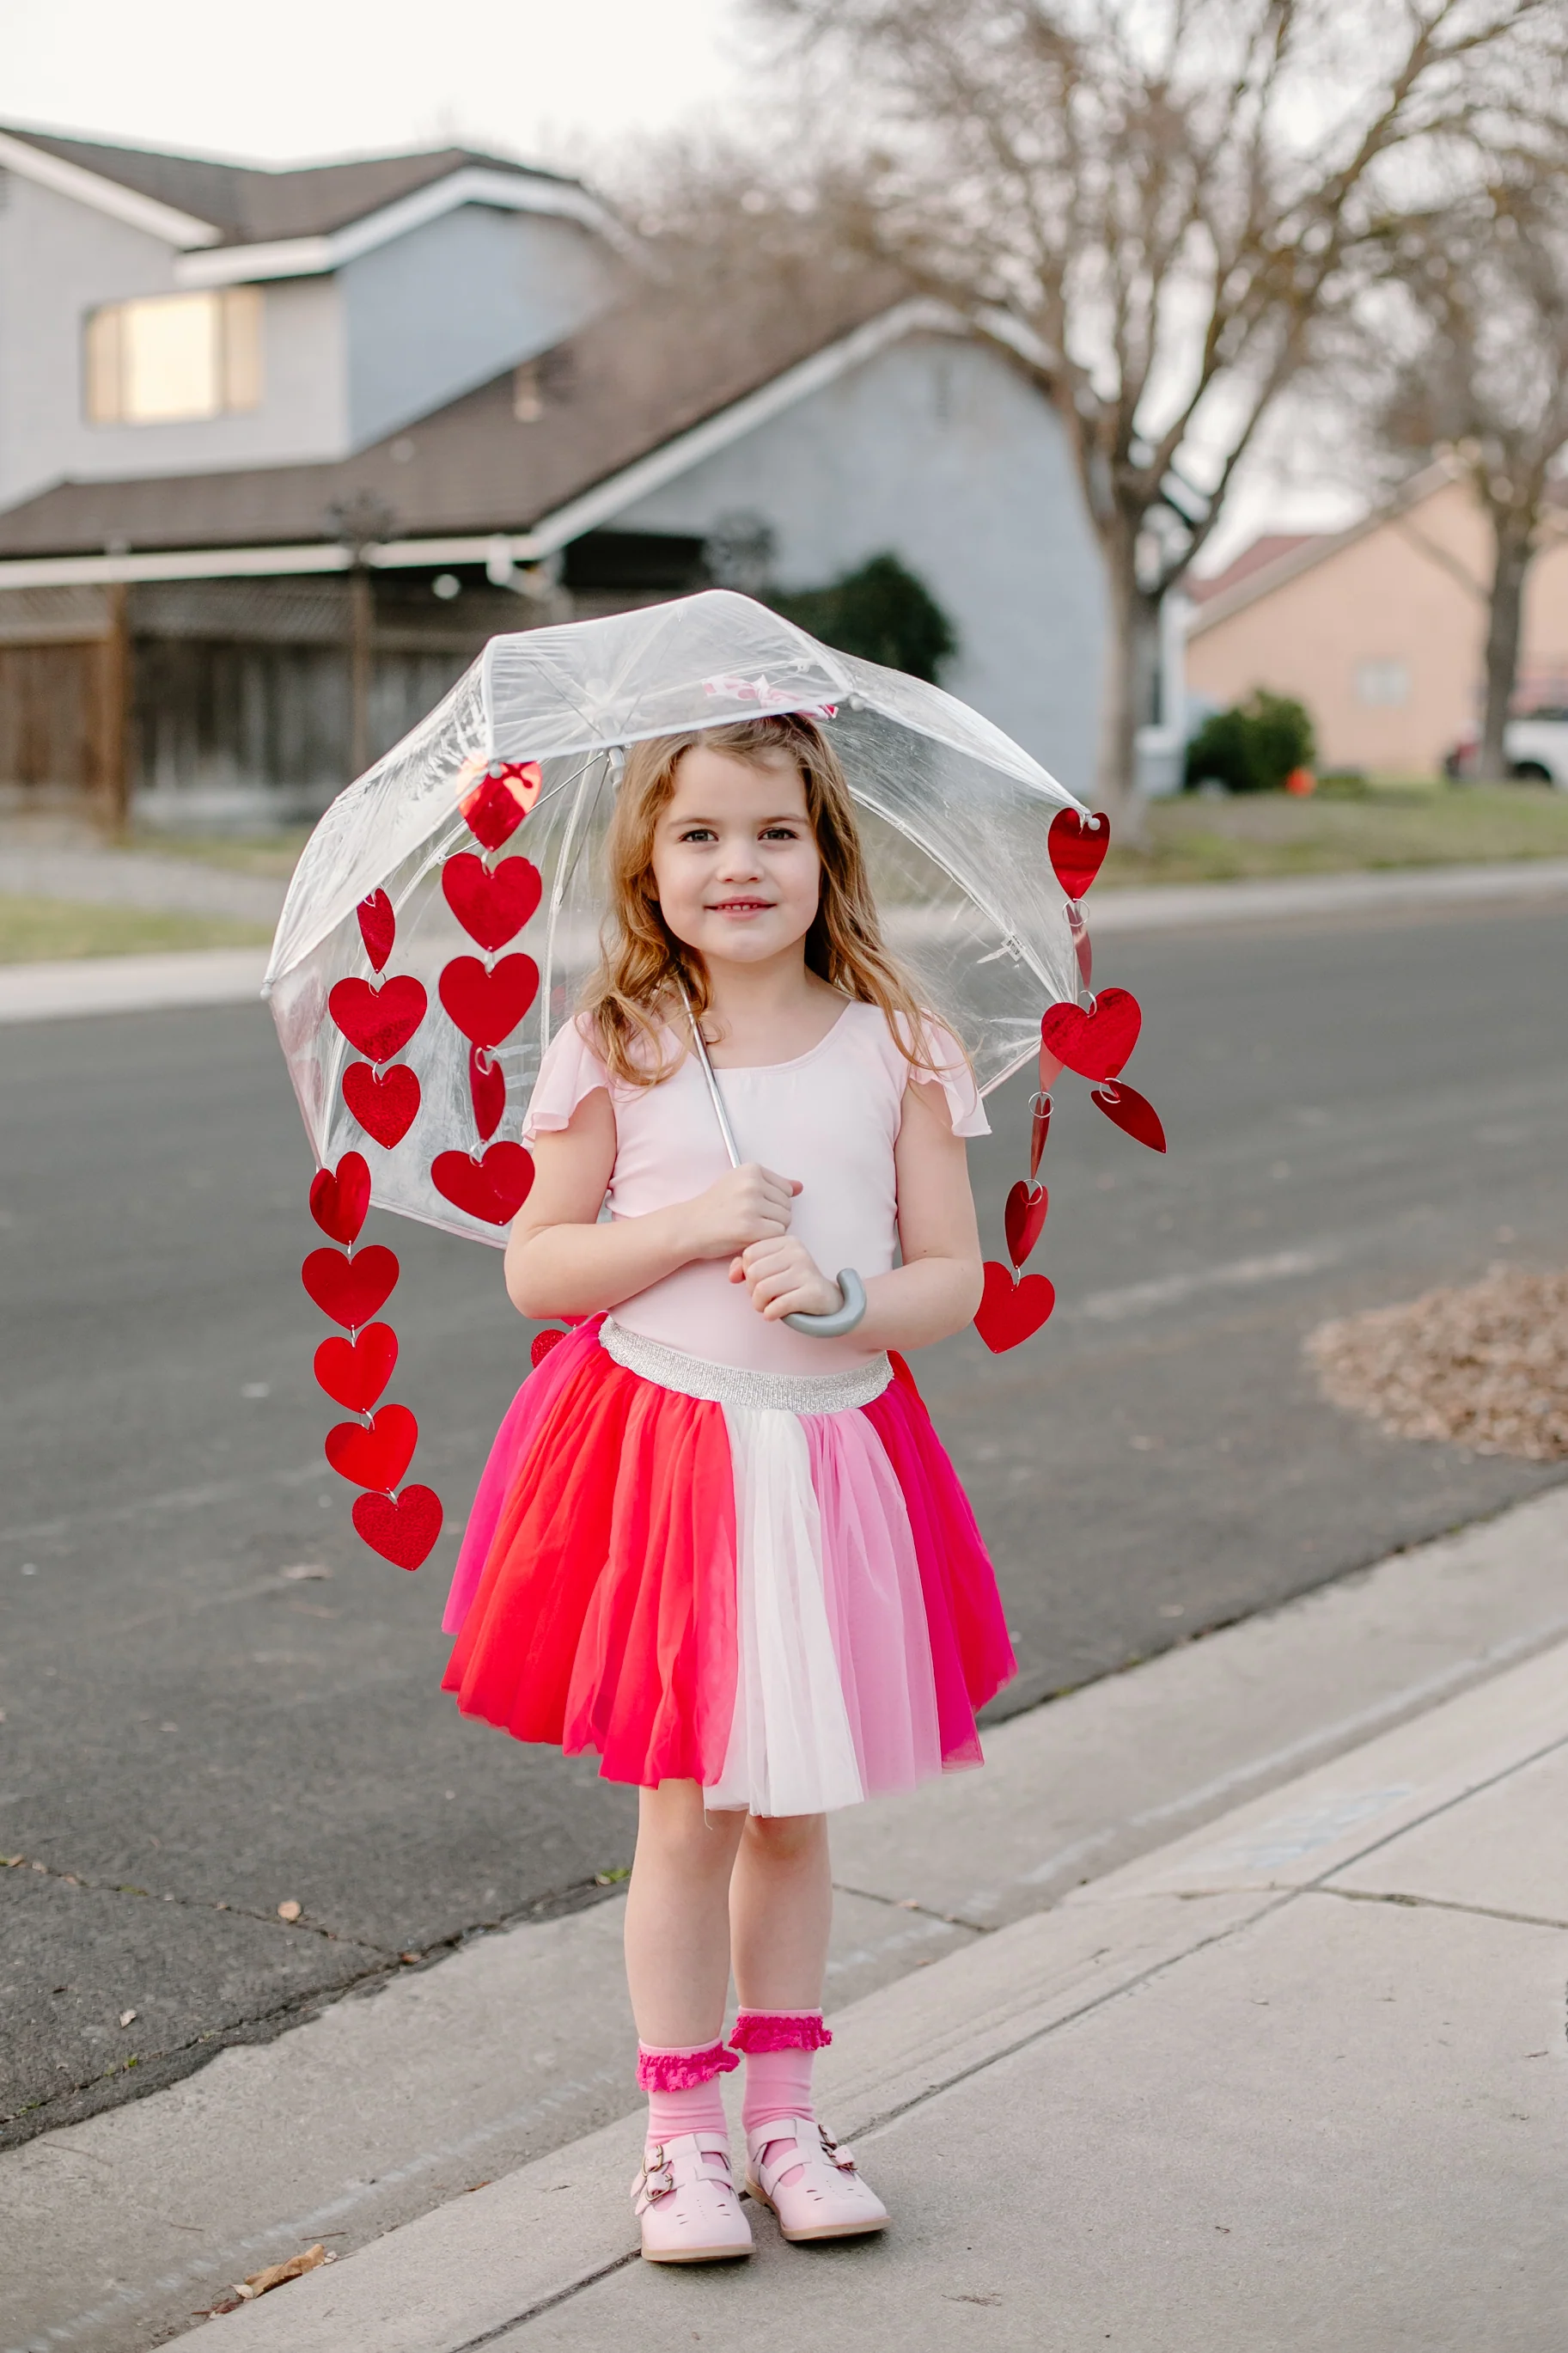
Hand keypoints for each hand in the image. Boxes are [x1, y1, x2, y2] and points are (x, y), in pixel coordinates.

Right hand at [683, 1162, 800, 1260]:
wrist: (689, 1226)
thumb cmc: (714, 1208)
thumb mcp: (740, 1185)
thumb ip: (772, 1185)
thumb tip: (799, 1186)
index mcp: (751, 1169)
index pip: (786, 1190)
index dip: (772, 1204)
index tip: (752, 1208)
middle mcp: (752, 1183)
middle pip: (787, 1206)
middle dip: (773, 1218)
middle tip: (748, 1221)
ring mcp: (751, 1205)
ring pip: (785, 1221)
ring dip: (770, 1230)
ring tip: (747, 1229)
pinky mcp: (750, 1227)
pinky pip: (777, 1235)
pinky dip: (765, 1241)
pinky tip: (747, 1238)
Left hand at [731, 1235, 841, 1320]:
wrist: (828, 1300)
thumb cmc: (793, 1284)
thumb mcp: (771, 1270)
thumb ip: (747, 1267)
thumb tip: (732, 1275)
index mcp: (786, 1241)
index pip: (749, 1254)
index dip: (746, 1273)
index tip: (757, 1283)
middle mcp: (797, 1252)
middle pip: (753, 1272)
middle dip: (751, 1291)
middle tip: (762, 1298)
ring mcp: (807, 1270)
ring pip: (762, 1289)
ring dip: (759, 1304)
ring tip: (766, 1307)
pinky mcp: (813, 1291)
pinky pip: (779, 1305)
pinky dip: (770, 1313)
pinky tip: (773, 1314)